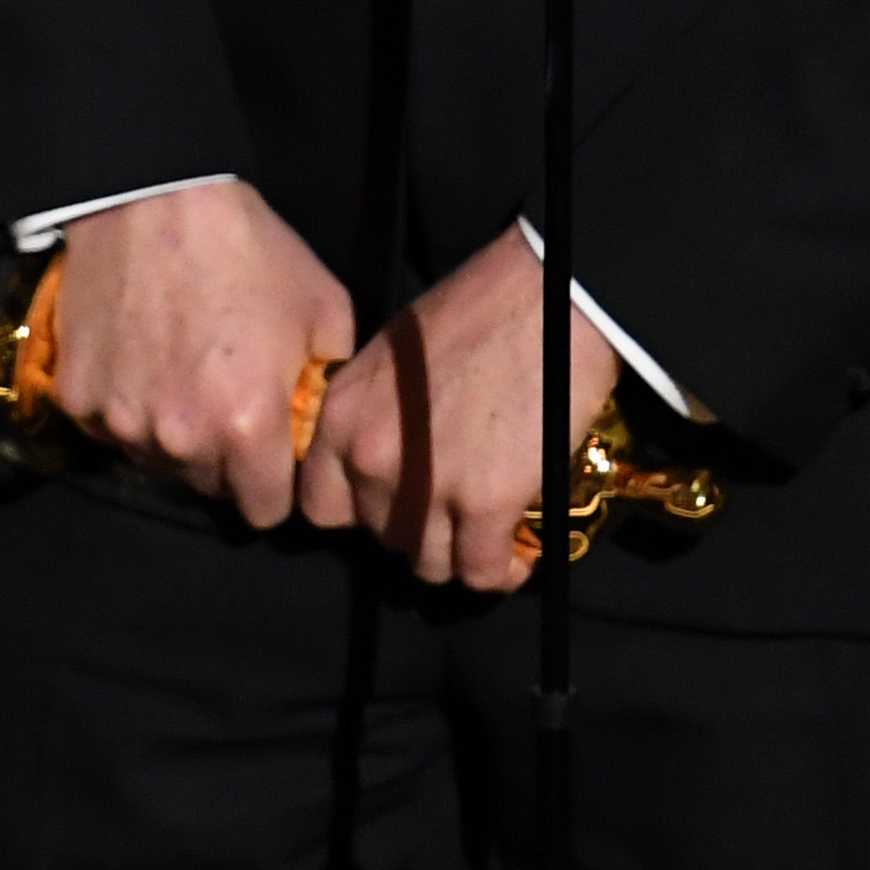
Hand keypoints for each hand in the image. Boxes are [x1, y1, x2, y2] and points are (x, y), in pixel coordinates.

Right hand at [46, 181, 353, 528]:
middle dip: (224, 458)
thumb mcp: (324, 309)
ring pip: (158, 462)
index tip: (272, 453)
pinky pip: (110, 429)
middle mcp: (181, 440)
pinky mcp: (78, 400)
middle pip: (209, 488)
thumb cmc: (248, 248)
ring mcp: (122, 423)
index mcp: (248, 426)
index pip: (264, 511)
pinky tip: (140, 358)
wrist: (154, 198)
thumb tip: (321, 422)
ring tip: (182, 373)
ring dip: (173, 435)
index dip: (274, 484)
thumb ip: (330, 382)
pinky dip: (126, 407)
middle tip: (227, 400)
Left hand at [294, 225, 614, 592]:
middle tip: (454, 505)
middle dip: (416, 526)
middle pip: (381, 536)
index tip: (391, 501)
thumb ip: (376, 414)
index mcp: (343, 416)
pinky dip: (500, 570)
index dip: (358, 510)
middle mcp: (372, 459)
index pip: (320, 506)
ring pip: (429, 564)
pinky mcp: (485, 506)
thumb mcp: (393, 356)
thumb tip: (385, 455)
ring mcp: (426, 487)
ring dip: (458, 553)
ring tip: (488, 533)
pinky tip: (516, 553)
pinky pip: (480, 572)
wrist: (549, 297)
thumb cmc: (477, 310)